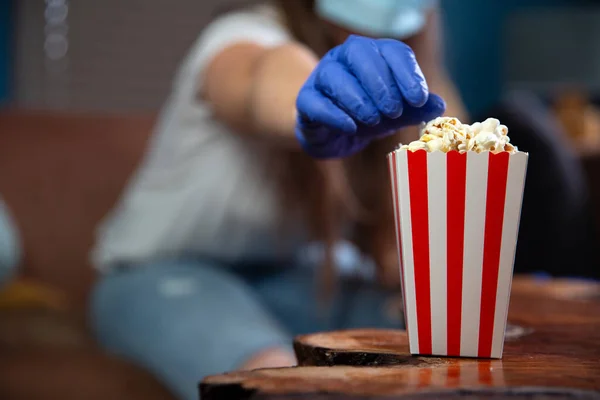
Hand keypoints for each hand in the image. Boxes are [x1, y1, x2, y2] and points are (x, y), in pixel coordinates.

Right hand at [295, 35, 445, 158]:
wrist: (332, 135)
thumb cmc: (366, 117)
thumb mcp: (395, 114)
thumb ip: (415, 109)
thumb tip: (439, 106)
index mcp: (372, 54)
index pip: (392, 50)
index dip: (407, 73)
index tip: (418, 99)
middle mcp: (344, 58)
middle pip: (361, 54)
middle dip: (381, 83)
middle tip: (393, 110)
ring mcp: (321, 77)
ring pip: (335, 76)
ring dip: (357, 98)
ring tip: (373, 120)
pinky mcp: (305, 101)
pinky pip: (315, 102)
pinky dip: (334, 115)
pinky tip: (350, 127)